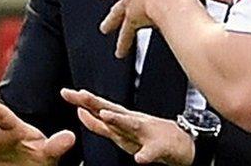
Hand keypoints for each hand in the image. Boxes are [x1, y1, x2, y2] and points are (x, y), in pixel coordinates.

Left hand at [61, 88, 194, 165]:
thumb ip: (102, 125)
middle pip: (112, 110)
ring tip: (105, 115)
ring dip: (118, 120)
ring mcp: (147, 134)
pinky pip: (152, 152)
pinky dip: (146, 154)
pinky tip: (140, 158)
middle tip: (80, 95)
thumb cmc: (152, 135)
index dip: (83, 101)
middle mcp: (133, 123)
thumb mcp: (122, 131)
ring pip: (131, 126)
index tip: (67, 93)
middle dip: (96, 103)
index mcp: (123, 121)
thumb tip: (81, 113)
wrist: (182, 143)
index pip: (100, 108)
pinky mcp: (161, 147)